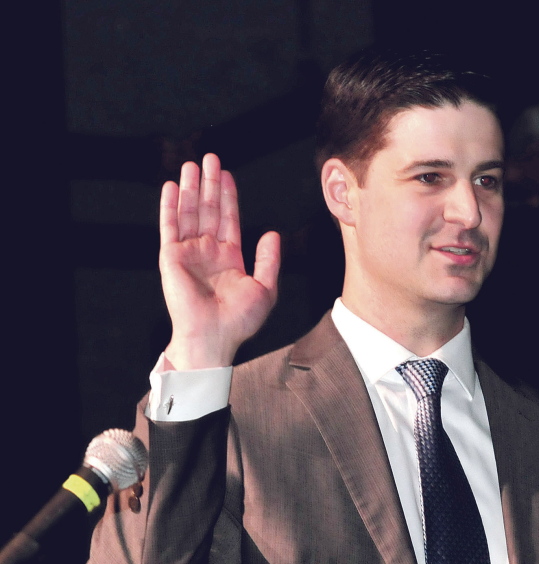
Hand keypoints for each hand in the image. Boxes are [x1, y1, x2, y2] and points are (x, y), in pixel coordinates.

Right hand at [159, 153, 280, 369]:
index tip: (226, 174)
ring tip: (191, 164)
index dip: (228, 196)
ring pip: (190, 213)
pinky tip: (172, 187)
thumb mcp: (265, 287)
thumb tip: (271, 233)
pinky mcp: (171, 257)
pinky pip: (170, 226)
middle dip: (210, 184)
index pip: (228, 219)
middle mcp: (207, 251)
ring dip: (191, 188)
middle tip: (210, 158)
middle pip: (209, 210)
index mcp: (229, 257)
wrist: (215, 335)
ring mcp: (188, 253)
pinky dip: (171, 206)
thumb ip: (269, 259)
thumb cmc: (240, 319)